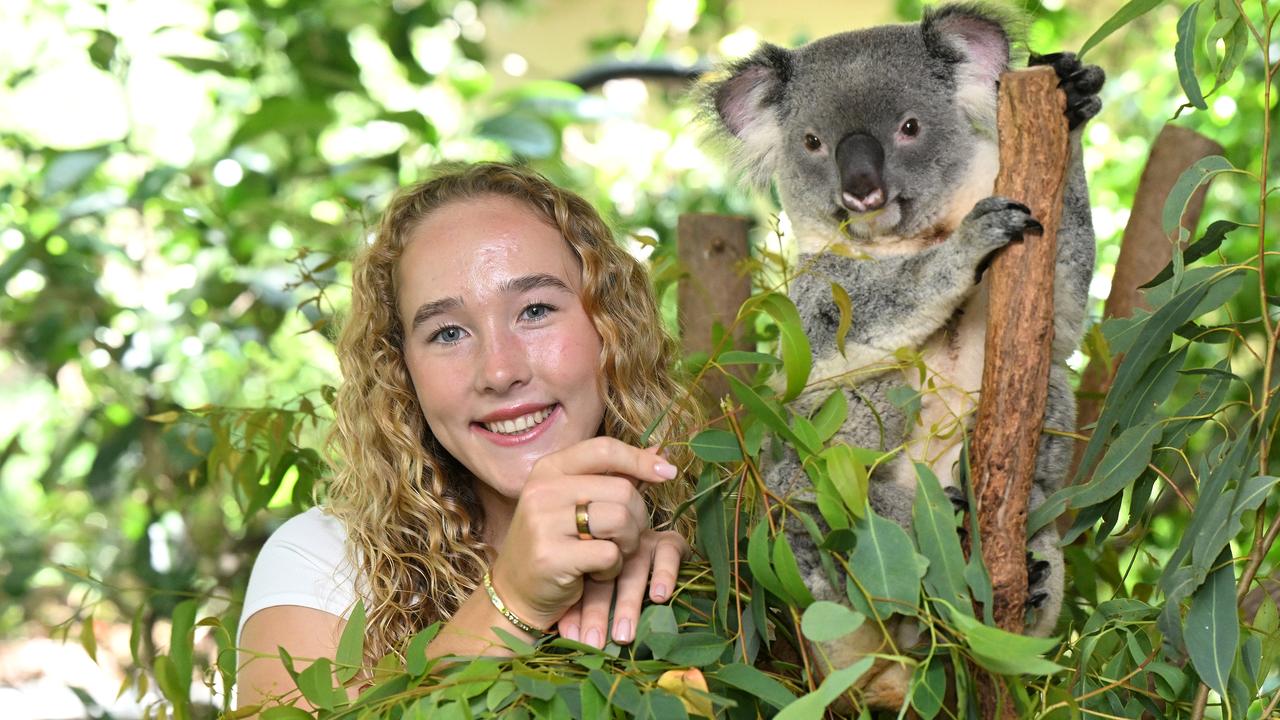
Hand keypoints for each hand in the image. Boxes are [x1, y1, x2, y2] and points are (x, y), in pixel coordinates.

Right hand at [488, 437, 679, 632]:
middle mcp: (542, 490)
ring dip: (628, 543)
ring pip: (619, 519)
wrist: (515, 592)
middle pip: (622, 490)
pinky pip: (609, 554)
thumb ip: (612, 478)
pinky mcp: (551, 556)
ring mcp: (544, 522)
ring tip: (612, 554)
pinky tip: (596, 573)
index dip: (640, 459)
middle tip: (625, 538)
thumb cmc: (555, 543)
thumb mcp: (574, 502)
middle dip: (637, 518)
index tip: (667, 473)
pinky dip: (613, 568)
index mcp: (549, 469)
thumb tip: (660, 453)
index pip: (604, 449)